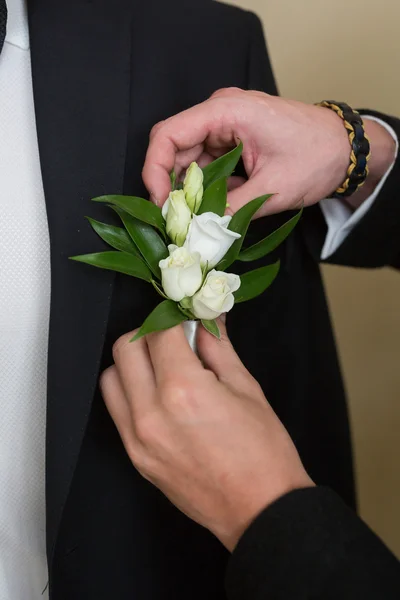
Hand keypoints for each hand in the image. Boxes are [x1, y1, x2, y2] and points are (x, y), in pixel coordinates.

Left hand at [100, 322, 313, 550]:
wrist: (260, 511)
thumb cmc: (264, 452)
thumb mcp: (246, 389)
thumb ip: (218, 348)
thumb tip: (207, 321)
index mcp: (183, 390)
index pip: (160, 332)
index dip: (174, 317)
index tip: (185, 318)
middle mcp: (151, 412)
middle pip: (125, 348)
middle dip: (150, 334)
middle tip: (174, 340)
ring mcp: (138, 438)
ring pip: (111, 378)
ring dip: (133, 363)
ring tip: (163, 368)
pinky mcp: (135, 456)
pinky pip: (117, 410)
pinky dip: (131, 392)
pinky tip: (158, 396)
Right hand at [143, 88, 395, 215]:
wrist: (345, 149)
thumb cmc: (316, 157)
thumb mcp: (271, 189)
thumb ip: (229, 210)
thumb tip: (196, 231)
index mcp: (226, 111)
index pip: (168, 135)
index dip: (155, 170)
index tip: (159, 203)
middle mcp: (219, 113)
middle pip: (174, 148)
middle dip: (169, 185)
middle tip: (175, 220)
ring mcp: (225, 127)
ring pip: (188, 160)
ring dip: (187, 190)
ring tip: (194, 219)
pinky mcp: (232, 142)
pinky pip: (206, 166)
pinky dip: (204, 188)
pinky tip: (210, 209)